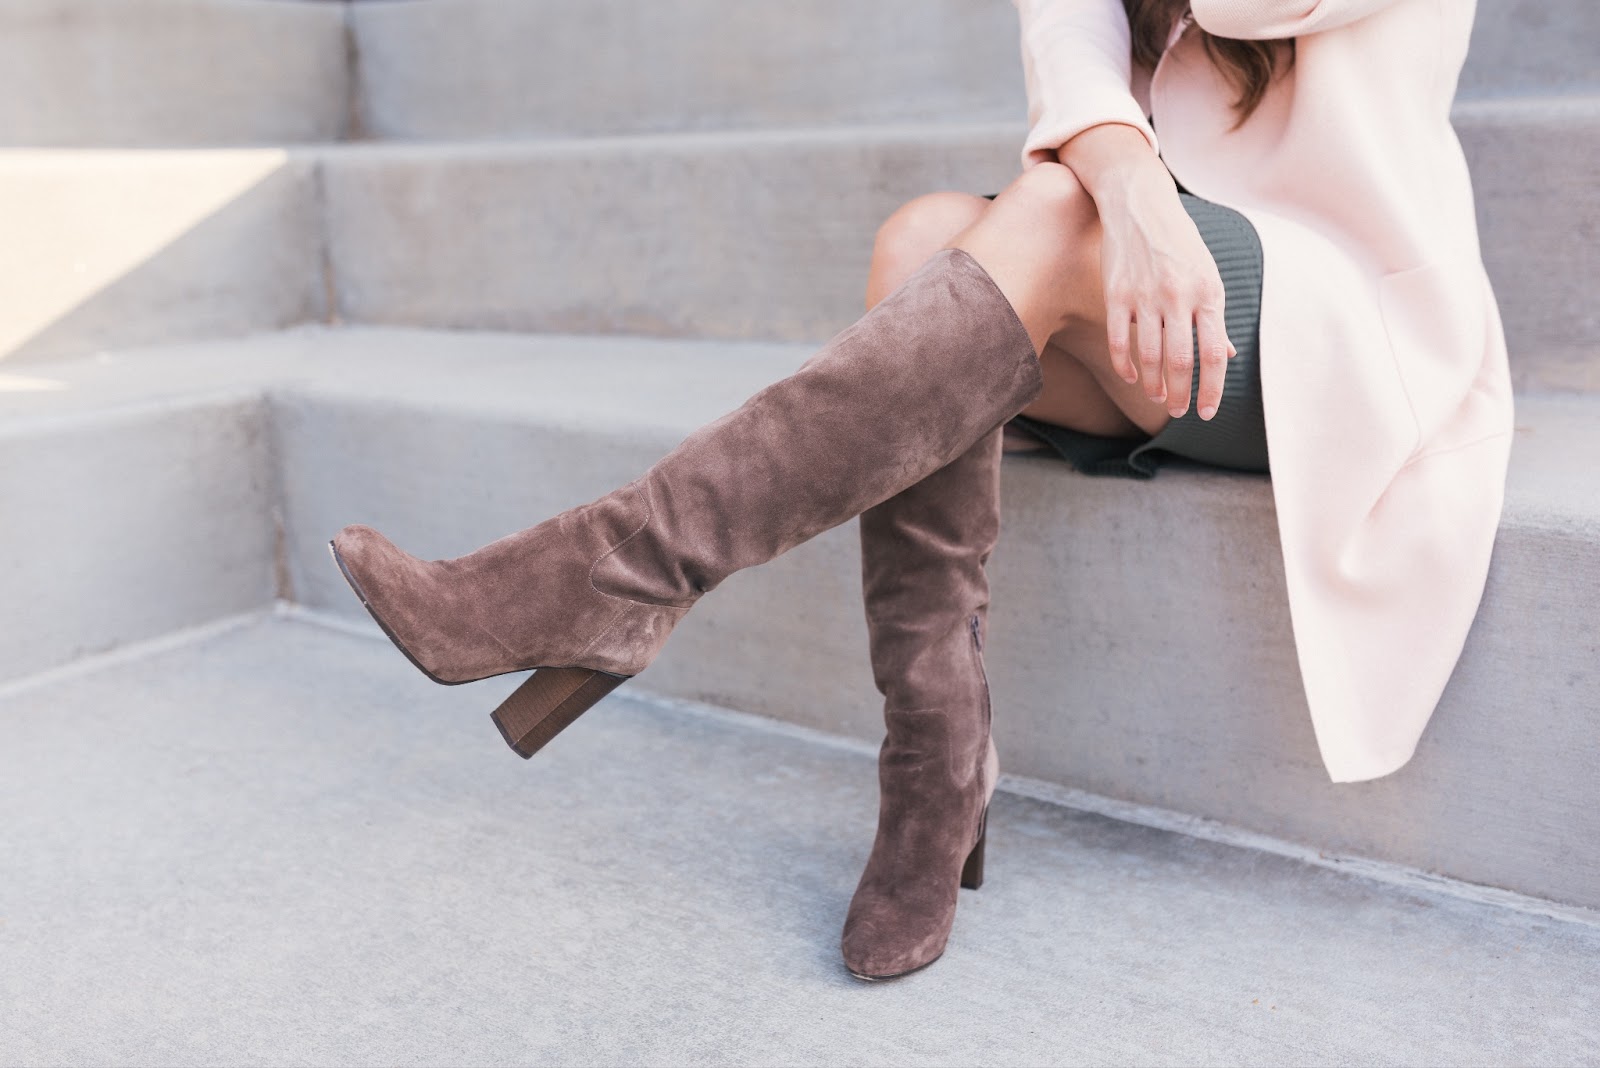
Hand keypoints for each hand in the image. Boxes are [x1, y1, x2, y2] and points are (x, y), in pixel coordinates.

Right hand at [1054, 125, 1235, 420]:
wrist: (1140, 204)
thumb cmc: (1179, 243)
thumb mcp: (1208, 274)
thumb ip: (1214, 316)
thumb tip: (1227, 355)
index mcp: (1209, 293)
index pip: (1214, 354)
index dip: (1212, 389)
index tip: (1207, 412)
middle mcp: (1178, 296)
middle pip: (1181, 361)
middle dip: (1181, 395)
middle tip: (1179, 412)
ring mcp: (1146, 295)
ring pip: (1149, 356)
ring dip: (1154, 385)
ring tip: (1158, 398)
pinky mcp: (1116, 294)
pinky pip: (1120, 341)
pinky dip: (1125, 366)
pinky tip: (1132, 378)